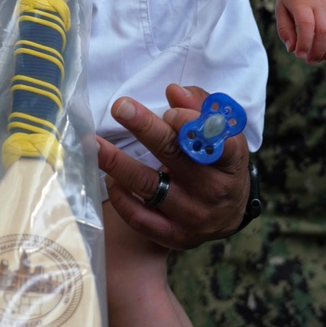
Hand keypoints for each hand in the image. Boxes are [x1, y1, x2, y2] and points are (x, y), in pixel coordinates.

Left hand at [97, 84, 248, 249]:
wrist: (228, 212)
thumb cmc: (219, 161)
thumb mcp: (222, 132)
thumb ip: (199, 108)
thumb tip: (173, 91)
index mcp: (230, 162)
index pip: (215, 143)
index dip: (191, 126)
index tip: (169, 112)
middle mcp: (212, 191)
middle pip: (175, 156)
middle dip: (145, 129)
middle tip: (120, 107)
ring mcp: (192, 216)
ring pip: (149, 186)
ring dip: (118, 163)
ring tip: (95, 144)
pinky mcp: (173, 236)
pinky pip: (140, 218)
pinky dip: (121, 198)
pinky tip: (110, 179)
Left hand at [275, 0, 325, 62]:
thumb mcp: (281, 9)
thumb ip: (284, 30)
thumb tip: (292, 50)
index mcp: (302, 2)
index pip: (307, 26)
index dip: (305, 43)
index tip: (299, 55)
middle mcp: (321, 4)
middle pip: (325, 32)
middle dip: (318, 51)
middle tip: (309, 60)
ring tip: (319, 57)